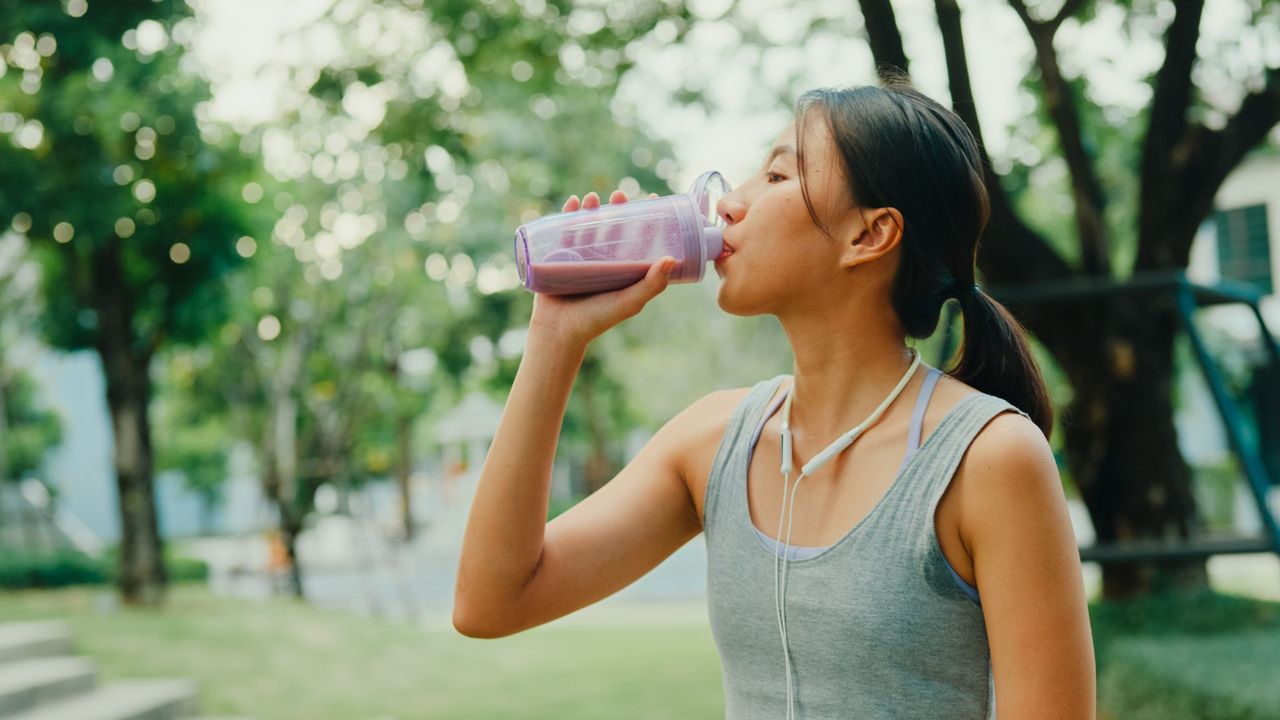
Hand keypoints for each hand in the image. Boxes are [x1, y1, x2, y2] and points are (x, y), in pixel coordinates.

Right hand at [529, 189, 670, 348]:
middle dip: (617, 208)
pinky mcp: (559, 258)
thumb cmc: (597, 319)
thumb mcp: (629, 302)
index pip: (638, 238)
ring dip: (591, 208)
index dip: (646, 218)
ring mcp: (581, 258)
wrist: (559, 331)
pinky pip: (563, 232)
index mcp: (623, 269)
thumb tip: (672, 259)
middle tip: (620, 195)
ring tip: (593, 197)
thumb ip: (651, 285)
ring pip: (588, 226)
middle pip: (613, 227)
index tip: (652, 199)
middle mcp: (604, 261)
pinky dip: (567, 215)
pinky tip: (572, 202)